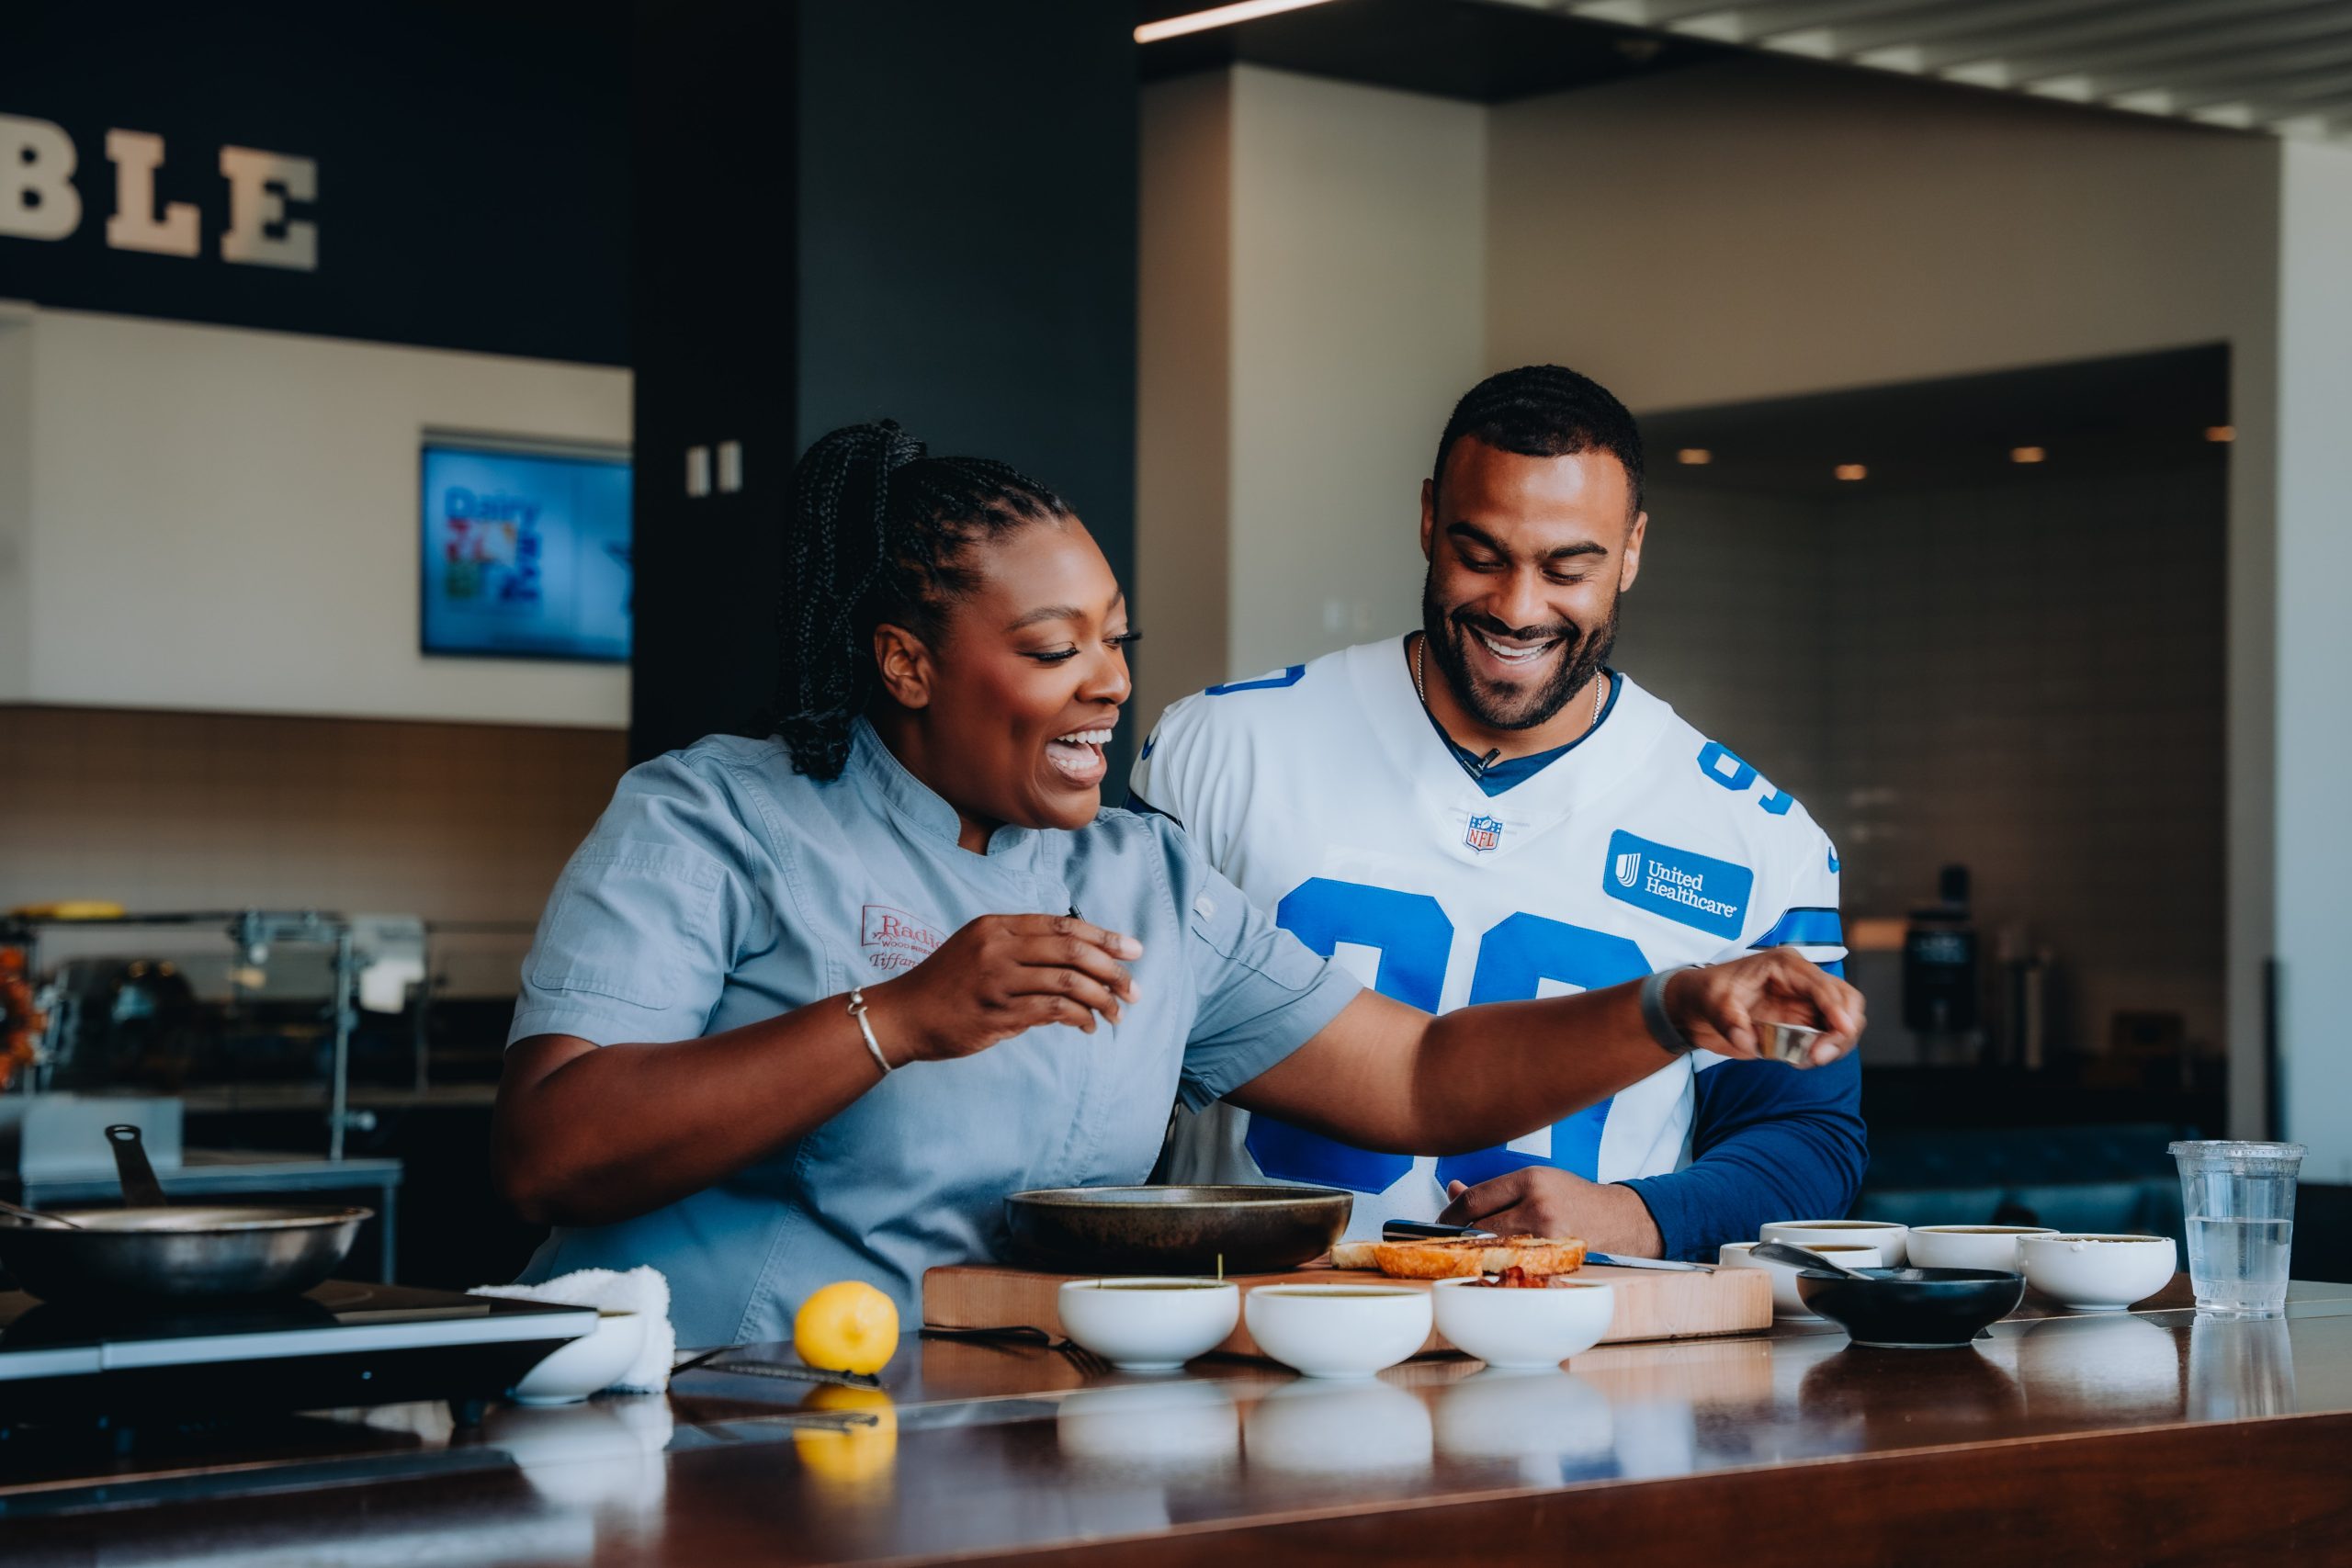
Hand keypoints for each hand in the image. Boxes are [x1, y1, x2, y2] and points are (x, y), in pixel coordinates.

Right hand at [863, 914, 1142, 1064]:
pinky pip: (1052, 1012)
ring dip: (1102, 999)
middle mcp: (998, 947)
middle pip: (1072, 950)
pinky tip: (1089, 1026)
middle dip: (1112, 969)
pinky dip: (1080, 1018)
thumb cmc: (946, 983)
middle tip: (1134, 989)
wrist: (903, 1015)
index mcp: (997, 926)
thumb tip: (1077, 962)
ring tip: (1117, 1013)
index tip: (1133, 950)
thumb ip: (1022, 948)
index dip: (1104, 937)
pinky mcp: (996, 1013)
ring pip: (1068, 982)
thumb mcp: (979, 948)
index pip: (1063, 925)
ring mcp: (997, 980)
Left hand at [1437, 1168, 1663, 1254]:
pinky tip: (1498, 1266)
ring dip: (1479, 1253)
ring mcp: (1548, 1238)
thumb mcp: (1535, 1181)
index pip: (1475, 1200)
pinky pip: (1516, 1265)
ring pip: (1496, 1250)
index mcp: (1531, 1180)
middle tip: (1450, 1242)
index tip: (1441, 1222)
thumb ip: (1493, 1189)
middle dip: (1461, 1236)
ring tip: (1472, 1253)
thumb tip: (1452, 1190)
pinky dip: (1502, 1266)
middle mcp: (1539, 1207)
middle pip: (1481, 1228)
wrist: (1619, 1220)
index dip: (1450, 1214)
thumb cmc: (1572, 1197)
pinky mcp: (1556, 1261)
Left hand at [1663, 948, 1862, 1065]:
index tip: (1843, 1031)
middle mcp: (1803, 981)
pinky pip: (1829, 1038)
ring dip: (1837, 1045)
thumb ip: (1730, 1022)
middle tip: (1819, 1056)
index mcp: (1784, 965)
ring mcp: (1807, 1002)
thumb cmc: (1706, 995)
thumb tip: (1749, 1042)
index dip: (1836, 1008)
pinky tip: (1799, 1061)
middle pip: (1846, 1001)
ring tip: (1806, 1061)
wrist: (1698, 1008)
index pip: (1822, 985)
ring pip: (1844, 1021)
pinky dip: (1825, 1052)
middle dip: (1843, 1029)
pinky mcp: (1805, 1023)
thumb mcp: (1711, 1003)